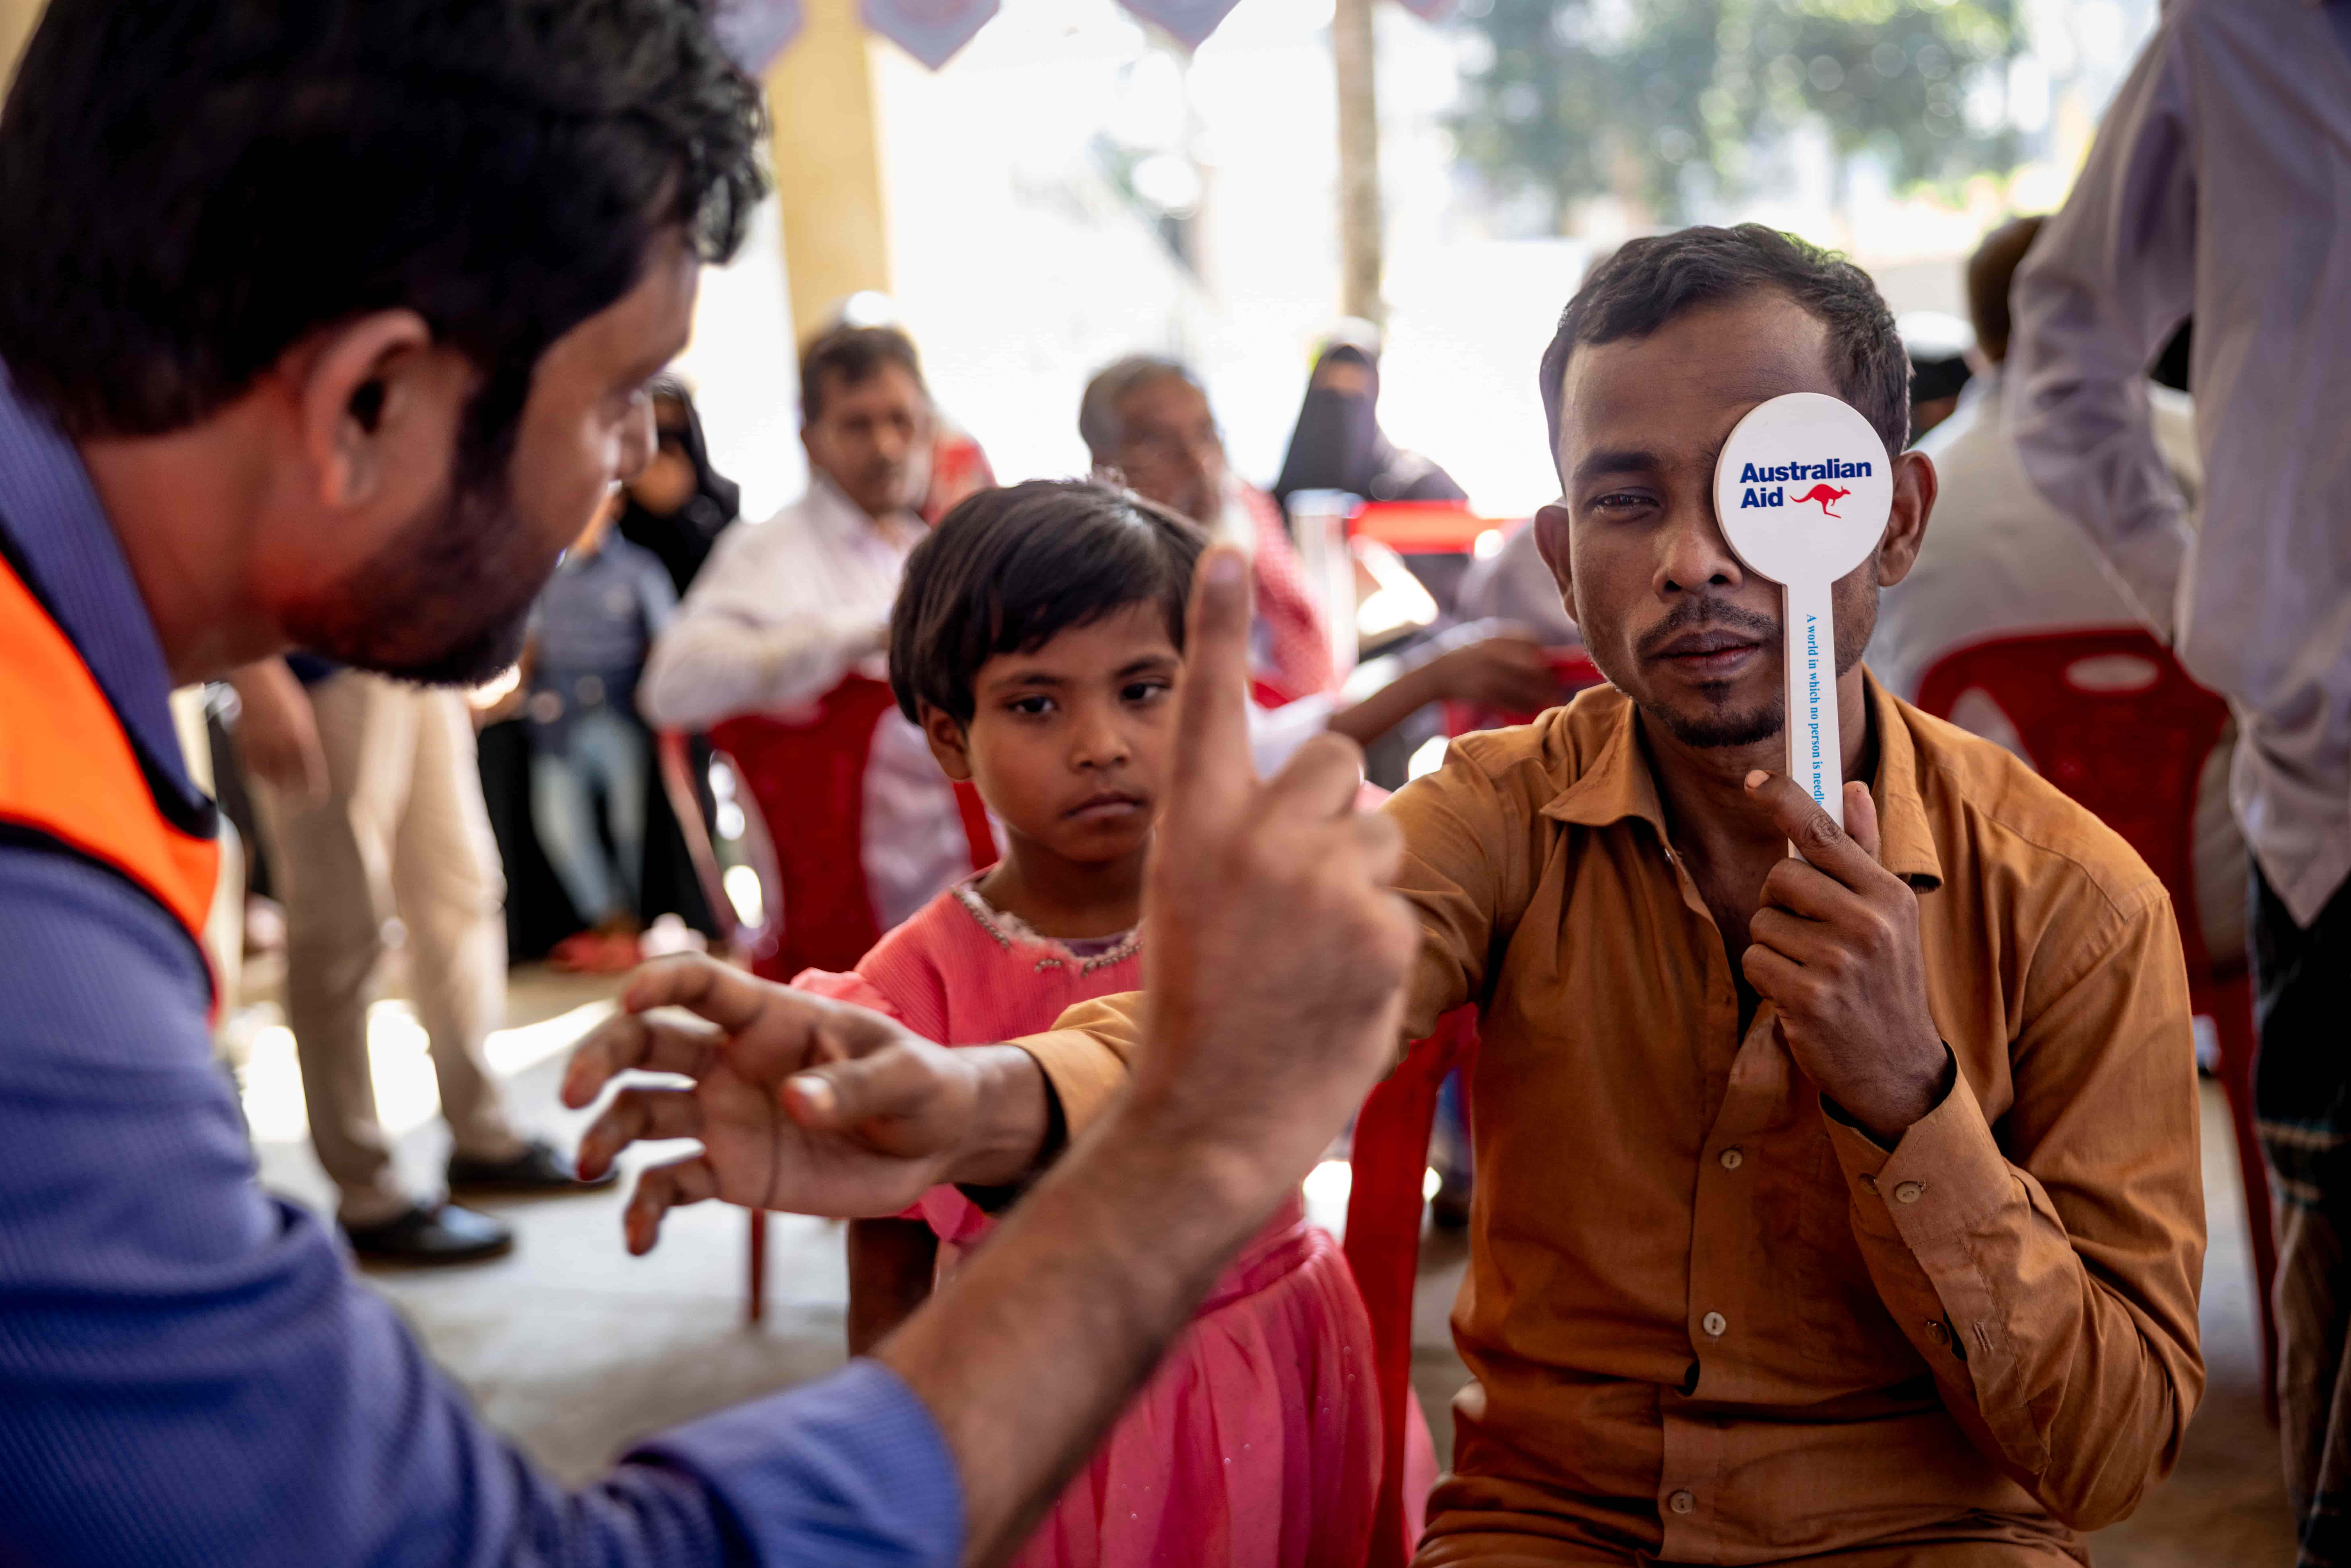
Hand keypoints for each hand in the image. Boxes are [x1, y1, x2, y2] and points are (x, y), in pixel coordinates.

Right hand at [229, 659, 327, 803]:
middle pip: (288, 777)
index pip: (309, 769)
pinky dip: (254, 775)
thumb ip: (305, 740)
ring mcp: (260, 740)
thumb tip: (308, 764)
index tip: (316, 799)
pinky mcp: (241, 739)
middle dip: (293, 793)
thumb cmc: (282, 696)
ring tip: (280, 793)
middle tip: (297, 803)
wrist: (255, 677)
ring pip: (266, 775)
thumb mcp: (301, 716)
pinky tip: (259, 779)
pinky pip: (247, 765)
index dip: (313, 786)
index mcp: (301, 734)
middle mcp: (280, 740)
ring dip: (273, 787)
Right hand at [561, 956, 1044, 1251]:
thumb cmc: (924, 1089)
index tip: (629, 998)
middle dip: (600, 1059)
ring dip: (607, 1134)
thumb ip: (852, 1089)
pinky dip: (645, 1212)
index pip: (702, 984)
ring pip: (641, 1114)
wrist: (936, 1144)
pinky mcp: (730, 1172)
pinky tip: (638, 1243)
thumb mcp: (906, 1081)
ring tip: (590, 1167)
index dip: (661, 982)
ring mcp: (723, 1117)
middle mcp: (731, 1062)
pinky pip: (670, 1187)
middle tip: (573, 1094)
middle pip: (645, 1045)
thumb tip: (794, 1103)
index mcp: (771, 1019)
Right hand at [1132, 549, 1417, 1194]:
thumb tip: (1344, 797)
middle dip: (1332, 808)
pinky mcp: (1382, 930)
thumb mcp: (1193, 902)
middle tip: (1297, 889)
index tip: (1219, 550)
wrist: (1207, 1117)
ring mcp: (1320, 882)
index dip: (1213, 624)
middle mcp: (1254, 838)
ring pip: (1380, 833)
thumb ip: (1249, 837)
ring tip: (1310, 953)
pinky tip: (1335, 991)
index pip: (1208, 703)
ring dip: (1360, 881)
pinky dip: (1379, 946)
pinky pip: (1401, 905)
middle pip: (1334, 760)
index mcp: (1191, 829)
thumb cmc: (1199, 1010)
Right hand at [1424, 632, 1559, 714]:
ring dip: (1540, 696)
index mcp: (1495, 636)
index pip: (1531, 640)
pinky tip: (1530, 708)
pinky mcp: (1482, 692)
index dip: (1541, 654)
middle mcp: (1493, 653)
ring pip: (1525, 687)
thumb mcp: (1484, 638)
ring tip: (1547, 700)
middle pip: (1533, 666)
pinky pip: (1511, 702)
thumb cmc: (1464, 653)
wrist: (1435, 671)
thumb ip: (1509, 643)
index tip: (1544, 664)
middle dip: (1546, 679)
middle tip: (1553, 687)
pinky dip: (1524, 706)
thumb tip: (1541, 657)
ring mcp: (1488, 673)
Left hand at [1740, 773, 1948, 1143]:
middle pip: (1780, 877)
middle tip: (1809, 933)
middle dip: (1780, 902)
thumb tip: (1850, 786)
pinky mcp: (1808, 998)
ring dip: (1774, 945)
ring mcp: (1838, 962)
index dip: (1784, 801)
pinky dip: (1767, 977)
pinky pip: (1755, 961)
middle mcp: (1868, 923)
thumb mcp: (1888, 914)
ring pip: (1762, 922)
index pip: (1824, 833)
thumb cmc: (1884, 980)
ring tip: (1811, 970)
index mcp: (1889, 894)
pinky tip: (1799, 995)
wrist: (1897, 1066)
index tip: (1755, 781)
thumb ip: (1864, 850)